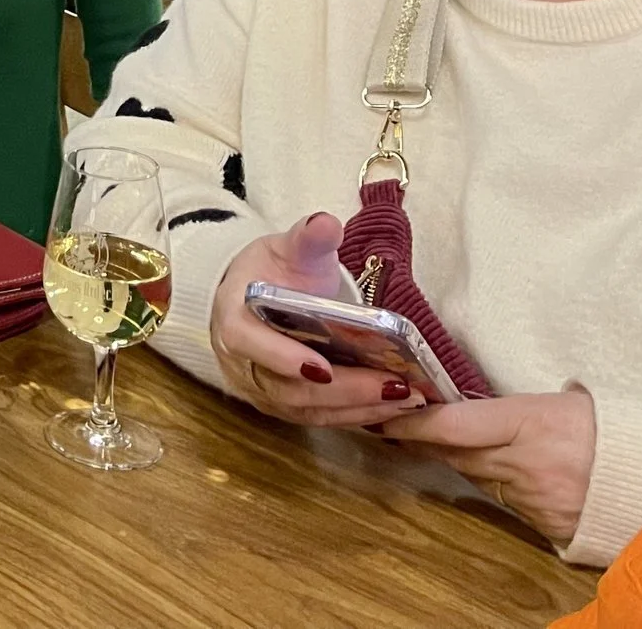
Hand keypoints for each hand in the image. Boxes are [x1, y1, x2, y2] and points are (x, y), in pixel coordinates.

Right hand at [209, 213, 430, 426]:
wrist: (253, 297)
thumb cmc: (270, 272)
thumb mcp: (286, 248)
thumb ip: (306, 238)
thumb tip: (326, 223)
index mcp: (234, 318)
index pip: (248, 343)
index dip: (282, 357)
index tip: (324, 367)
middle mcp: (243, 364)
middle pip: (287, 389)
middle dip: (343, 391)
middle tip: (393, 384)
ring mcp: (263, 391)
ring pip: (307, 411)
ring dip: (358, 409)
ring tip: (407, 398)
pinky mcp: (285, 408)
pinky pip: (319, 419)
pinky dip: (358, 416)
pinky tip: (396, 407)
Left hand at [383, 390, 594, 544]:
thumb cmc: (620, 428)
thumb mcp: (570, 401)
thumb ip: (519, 402)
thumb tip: (480, 394)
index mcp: (531, 425)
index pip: (453, 425)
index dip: (412, 421)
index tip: (382, 411)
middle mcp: (526, 467)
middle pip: (454, 454)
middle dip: (419, 439)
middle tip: (385, 419)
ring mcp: (535, 501)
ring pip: (474, 477)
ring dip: (450, 459)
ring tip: (419, 438)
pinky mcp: (546, 527)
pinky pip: (503, 500)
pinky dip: (489, 482)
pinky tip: (479, 467)